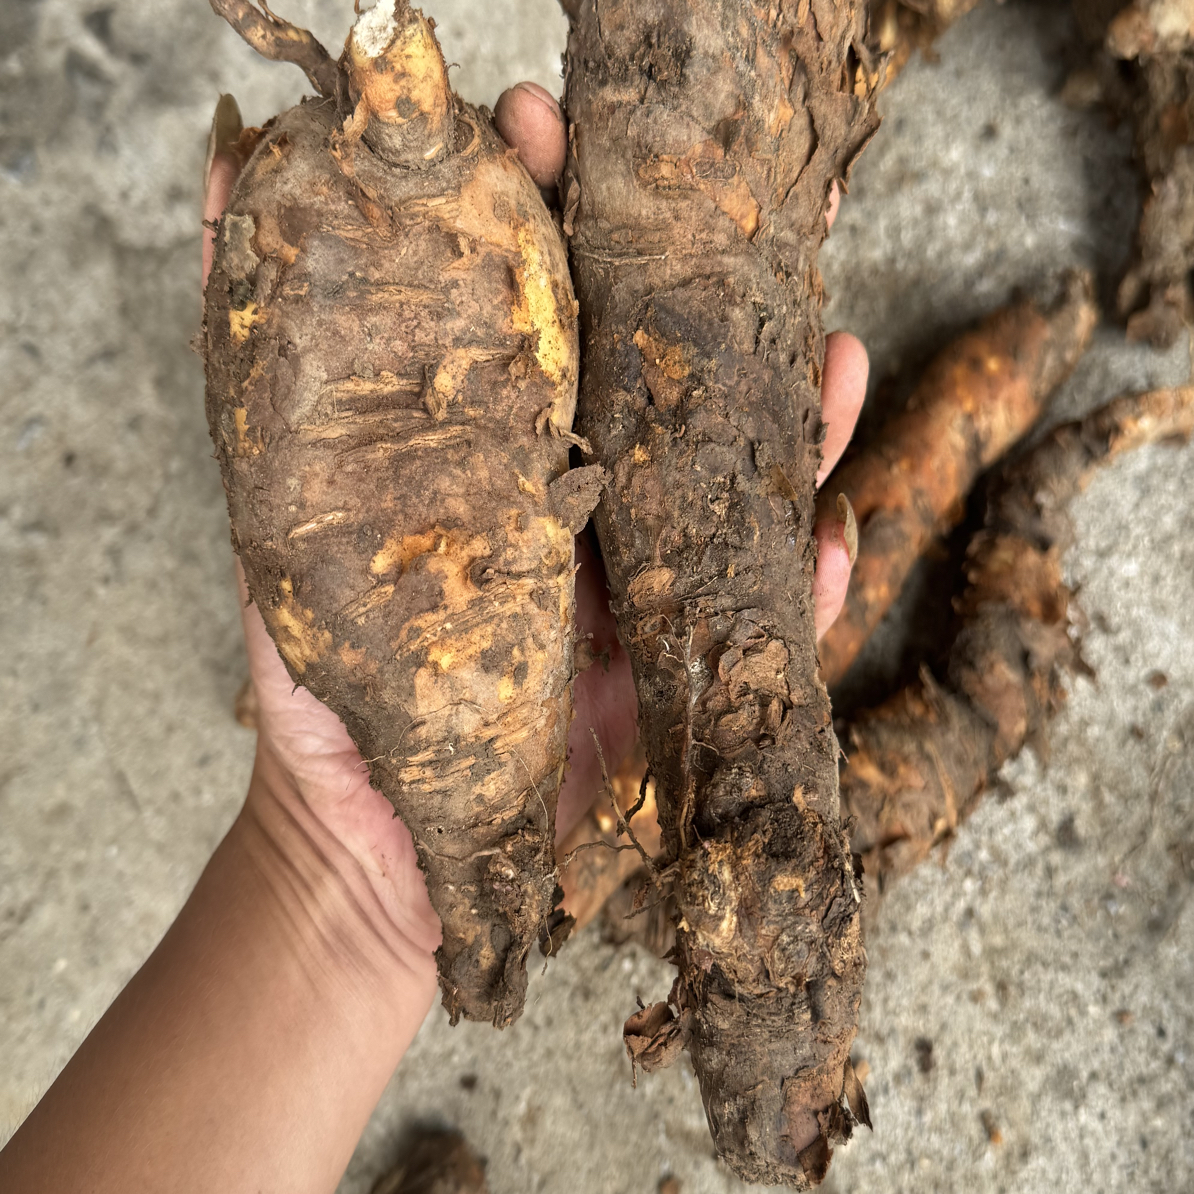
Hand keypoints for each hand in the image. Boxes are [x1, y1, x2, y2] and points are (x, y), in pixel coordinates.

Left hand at [207, 81, 867, 890]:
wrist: (378, 855)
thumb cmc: (335, 699)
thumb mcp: (288, 536)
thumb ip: (277, 401)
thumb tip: (224, 201)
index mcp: (505, 469)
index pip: (546, 323)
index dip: (556, 222)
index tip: (552, 130)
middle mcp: (587, 516)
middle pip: (666, 388)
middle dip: (710, 296)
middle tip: (761, 202)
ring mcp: (644, 594)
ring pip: (740, 489)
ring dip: (798, 421)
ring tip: (836, 349)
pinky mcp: (680, 682)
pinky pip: (762, 625)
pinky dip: (806, 584)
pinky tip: (833, 533)